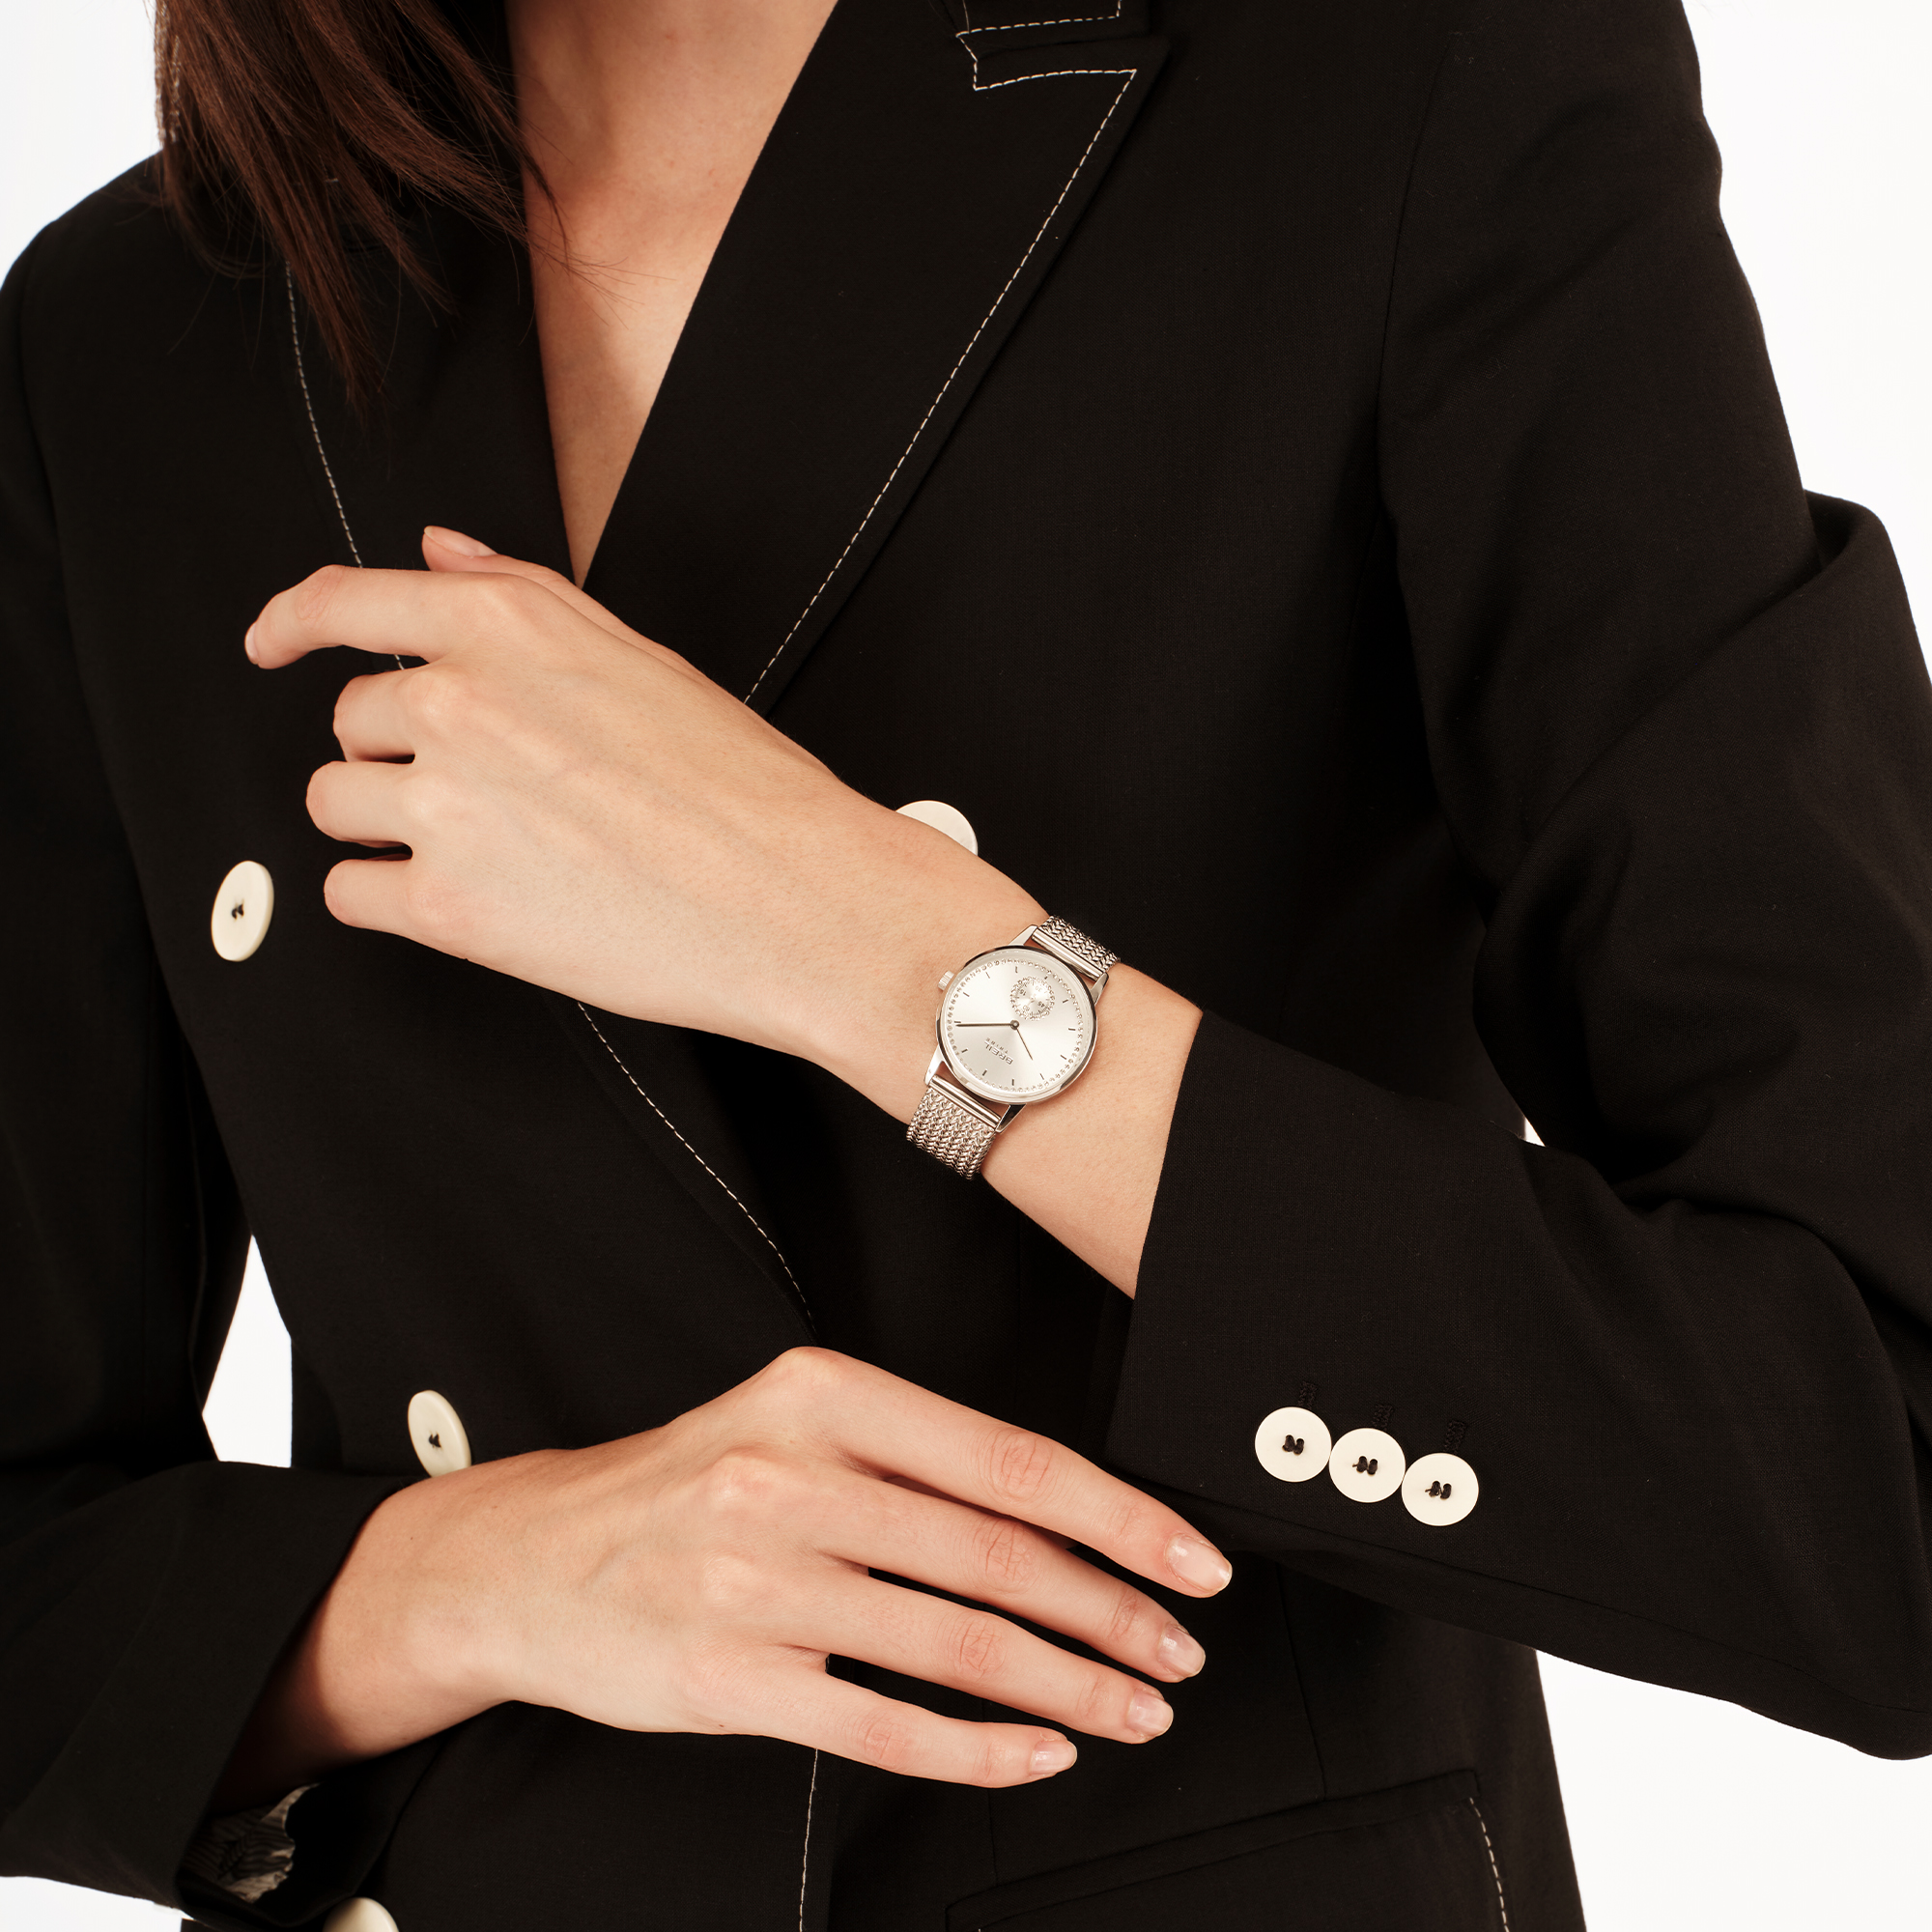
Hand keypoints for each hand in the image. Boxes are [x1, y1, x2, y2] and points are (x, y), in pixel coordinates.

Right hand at [229, 1349, 1232, 1798]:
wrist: (528, 1557)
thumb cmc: (681, 1486)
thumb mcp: (787, 1421)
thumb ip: (909, 1454)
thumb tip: (1063, 1515)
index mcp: (824, 1394)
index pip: (1010, 1460)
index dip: (1120, 1518)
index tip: (1190, 1561)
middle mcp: (793, 1477)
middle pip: (998, 1556)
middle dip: (1112, 1612)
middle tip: (1176, 1650)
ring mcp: (759, 1580)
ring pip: (958, 1644)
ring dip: (1067, 1686)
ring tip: (1131, 1708)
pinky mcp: (732, 1677)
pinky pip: (885, 1723)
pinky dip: (979, 1748)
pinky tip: (1035, 1753)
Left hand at [247, 531, 1039, 1116]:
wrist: (797, 900)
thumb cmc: (746, 790)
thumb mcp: (639, 656)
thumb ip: (521, 595)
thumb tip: (437, 552)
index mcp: (504, 628)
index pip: (345, 604)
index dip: (291, 622)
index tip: (272, 640)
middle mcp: (458, 703)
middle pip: (349, 721)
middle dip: (396, 754)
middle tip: (482, 789)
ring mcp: (444, 806)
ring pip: (333, 805)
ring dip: (384, 825)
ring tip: (480, 846)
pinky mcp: (445, 908)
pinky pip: (351, 893)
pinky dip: (391, 898)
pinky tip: (466, 897)